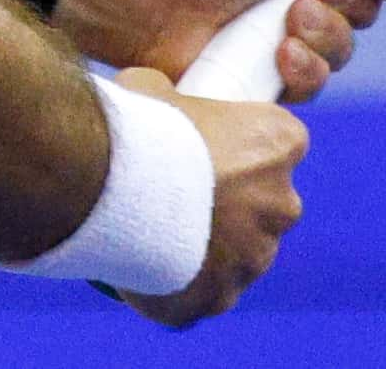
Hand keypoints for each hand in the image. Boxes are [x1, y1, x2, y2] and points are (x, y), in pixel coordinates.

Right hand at [108, 66, 303, 328]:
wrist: (105, 185)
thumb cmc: (135, 128)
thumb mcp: (154, 87)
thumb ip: (175, 99)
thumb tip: (161, 102)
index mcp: (276, 144)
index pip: (280, 144)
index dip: (243, 146)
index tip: (209, 147)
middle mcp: (280, 204)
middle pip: (265, 205)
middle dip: (232, 204)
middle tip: (179, 194)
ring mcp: (253, 259)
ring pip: (239, 256)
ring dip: (211, 249)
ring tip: (156, 233)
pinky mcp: (219, 298)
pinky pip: (207, 293)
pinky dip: (184, 285)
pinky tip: (147, 267)